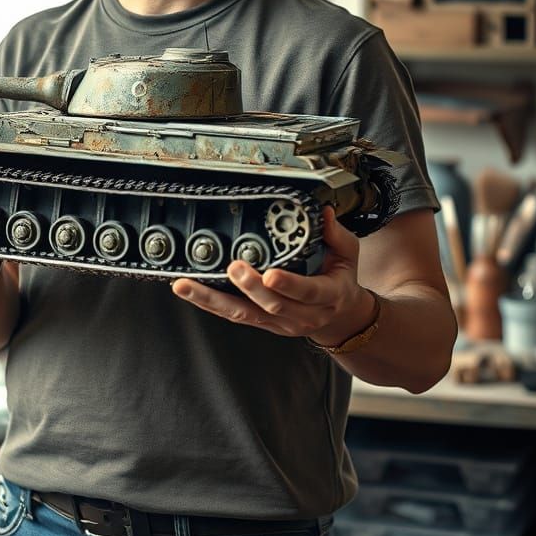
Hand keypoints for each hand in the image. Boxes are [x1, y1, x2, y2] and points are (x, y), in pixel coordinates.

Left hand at [171, 206, 374, 341]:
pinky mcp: (261, 323)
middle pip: (272, 305)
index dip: (288, 284)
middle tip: (233, 267)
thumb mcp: (348, 255)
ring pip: (243, 314)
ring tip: (188, 286)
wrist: (339, 317)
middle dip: (249, 287)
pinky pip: (233, 315)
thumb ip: (335, 233)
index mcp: (327, 296)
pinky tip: (190, 292)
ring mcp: (279, 323)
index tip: (270, 274)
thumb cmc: (340, 280)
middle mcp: (302, 315)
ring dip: (212, 300)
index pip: (308, 292)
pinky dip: (210, 304)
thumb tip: (323, 212)